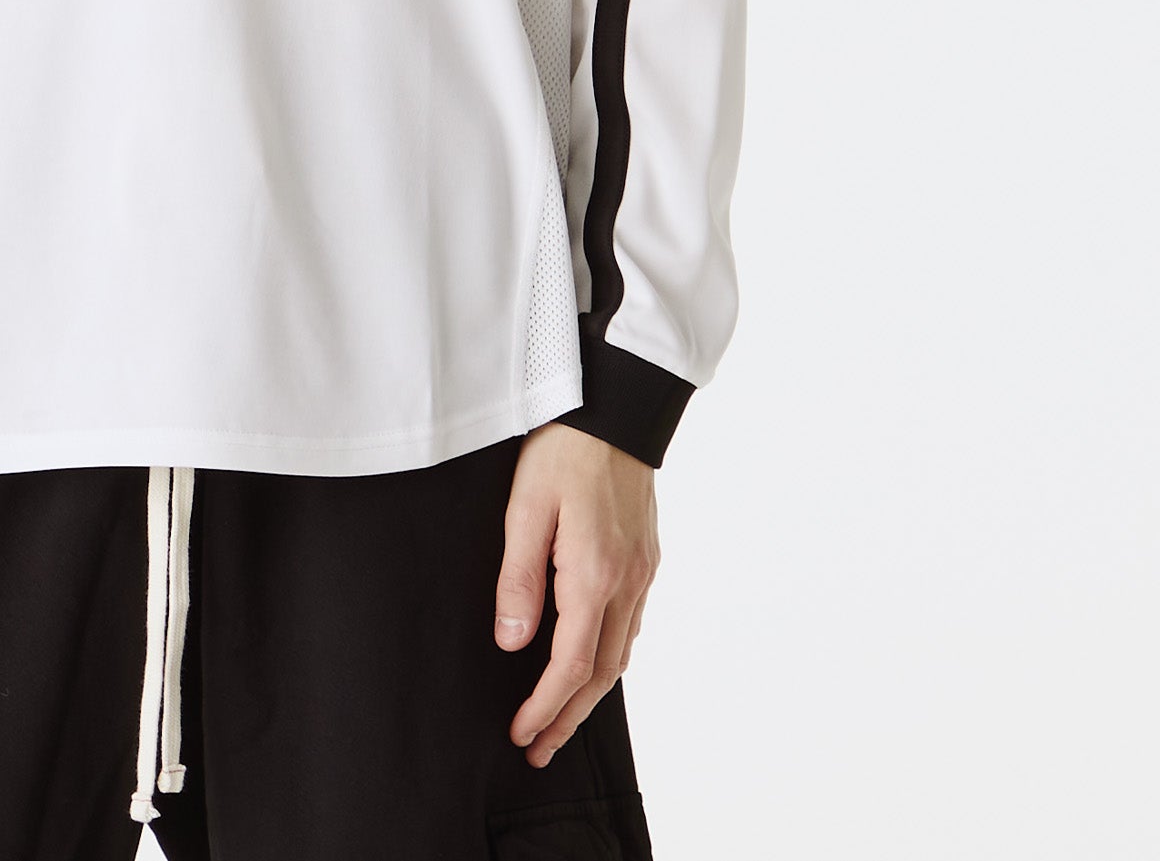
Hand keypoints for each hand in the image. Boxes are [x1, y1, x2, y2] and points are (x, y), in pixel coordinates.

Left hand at [493, 421, 659, 767]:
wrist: (617, 409)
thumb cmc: (565, 450)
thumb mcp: (526, 508)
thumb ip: (518, 579)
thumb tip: (511, 643)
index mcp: (594, 574)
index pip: (571, 666)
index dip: (544, 707)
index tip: (521, 733)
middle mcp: (627, 583)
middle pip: (602, 674)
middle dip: (568, 718)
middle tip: (538, 750)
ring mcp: (643, 572)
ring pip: (621, 654)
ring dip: (589, 693)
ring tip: (558, 718)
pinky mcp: (647, 559)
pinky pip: (631, 625)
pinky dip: (608, 657)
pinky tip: (589, 662)